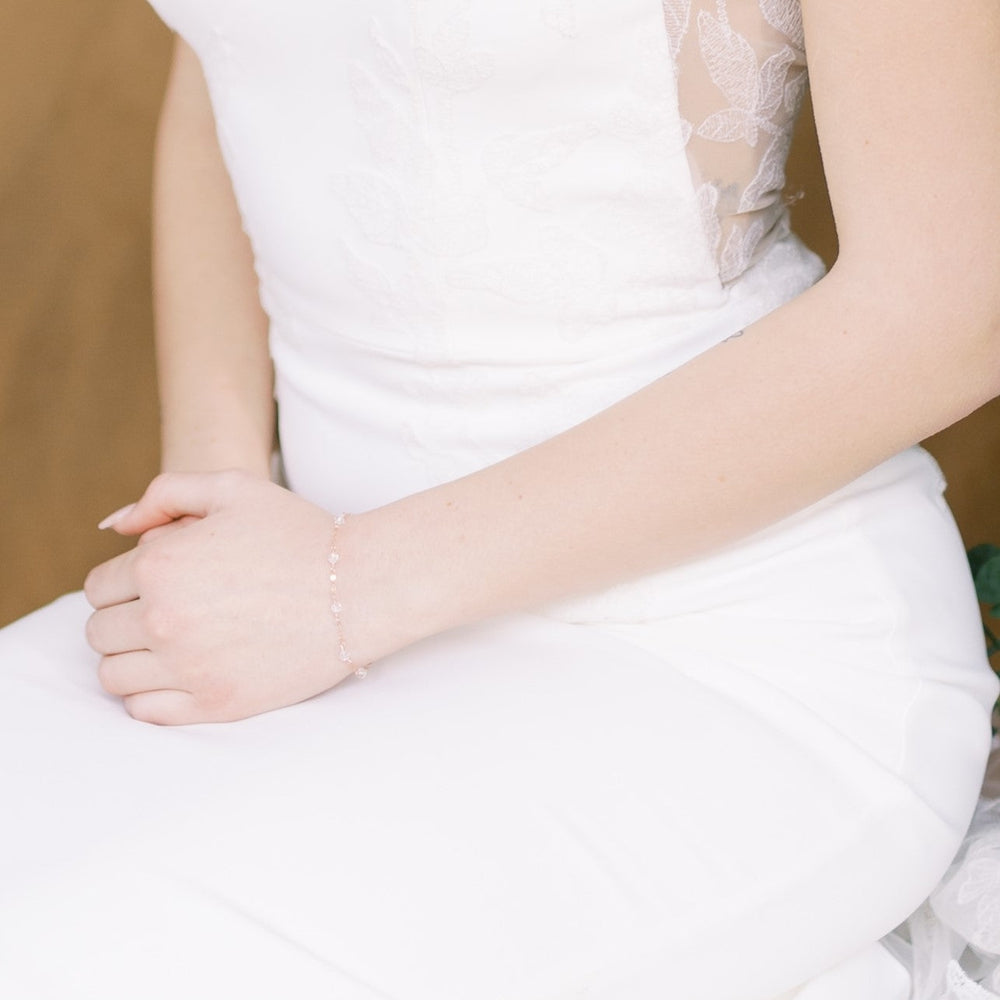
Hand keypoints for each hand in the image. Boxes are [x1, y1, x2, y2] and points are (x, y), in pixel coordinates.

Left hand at [84, 471, 354, 724]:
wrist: (360, 589)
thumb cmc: (299, 534)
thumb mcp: (234, 488)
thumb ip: (164, 494)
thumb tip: (114, 527)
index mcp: (160, 565)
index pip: (98, 588)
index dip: (127, 581)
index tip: (162, 581)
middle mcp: (164, 619)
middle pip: (100, 634)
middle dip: (126, 618)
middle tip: (172, 609)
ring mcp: (189, 667)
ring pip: (113, 676)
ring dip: (134, 658)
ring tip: (174, 642)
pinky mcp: (214, 703)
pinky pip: (144, 710)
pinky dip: (150, 694)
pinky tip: (183, 671)